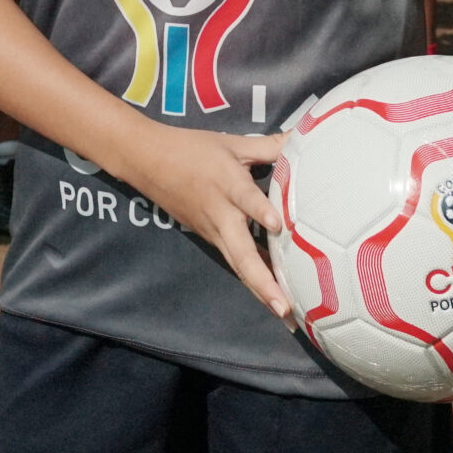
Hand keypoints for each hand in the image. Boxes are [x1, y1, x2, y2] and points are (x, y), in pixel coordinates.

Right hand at [119, 124, 289, 319]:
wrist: (148, 162)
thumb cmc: (192, 149)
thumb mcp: (232, 143)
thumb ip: (269, 145)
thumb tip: (304, 135)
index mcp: (227, 184)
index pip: (246, 199)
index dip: (261, 212)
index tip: (278, 226)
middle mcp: (221, 214)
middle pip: (241, 253)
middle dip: (263, 282)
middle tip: (284, 308)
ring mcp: (214, 232)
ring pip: (239, 266)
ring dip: (260, 290)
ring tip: (285, 317)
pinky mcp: (211, 239)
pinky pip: (236, 262)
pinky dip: (254, 280)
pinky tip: (274, 297)